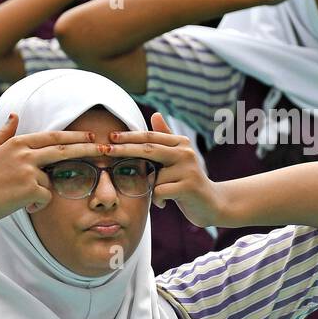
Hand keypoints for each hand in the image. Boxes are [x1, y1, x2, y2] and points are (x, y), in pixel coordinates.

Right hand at [0, 114, 100, 221]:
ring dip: (39, 191)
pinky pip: (45, 197)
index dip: (74, 137)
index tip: (90, 136)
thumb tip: (15, 115)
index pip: (53, 137)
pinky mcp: (30, 188)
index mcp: (17, 143)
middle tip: (104, 149)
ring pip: (49, 180)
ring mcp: (28, 170)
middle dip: (87, 148)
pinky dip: (37, 204)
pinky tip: (20, 204)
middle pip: (64, 150)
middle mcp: (25, 153)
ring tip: (16, 195)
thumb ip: (3, 133)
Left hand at [103, 112, 221, 226]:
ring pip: (154, 176)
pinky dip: (158, 200)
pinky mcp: (189, 186)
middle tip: (105, 150)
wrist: (212, 203)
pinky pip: (160, 191)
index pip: (150, 137)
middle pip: (148, 149)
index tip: (110, 137)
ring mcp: (188, 169)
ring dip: (150, 188)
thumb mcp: (177, 158)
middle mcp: (186, 152)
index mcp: (181, 143)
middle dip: (124, 149)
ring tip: (161, 195)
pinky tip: (166, 203)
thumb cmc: (187, 181)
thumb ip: (166, 137)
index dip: (129, 136)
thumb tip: (155, 114)